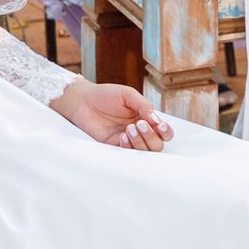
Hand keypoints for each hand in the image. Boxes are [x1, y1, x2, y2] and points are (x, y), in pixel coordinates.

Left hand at [51, 81, 175, 152]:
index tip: (159, 125)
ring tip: (129, 129)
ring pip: (144, 151)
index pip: (164, 131)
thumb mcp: (128, 95)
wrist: (82, 100)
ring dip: (140, 142)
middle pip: (157, 144)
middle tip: (139, 124)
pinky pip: (126, 153)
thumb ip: (144, 106)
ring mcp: (127, 139)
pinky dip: (127, 146)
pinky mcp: (113, 146)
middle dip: (151, 137)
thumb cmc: (106, 95)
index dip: (165, 131)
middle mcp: (140, 131)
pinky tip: (121, 136)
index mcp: (146, 118)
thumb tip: (156, 120)